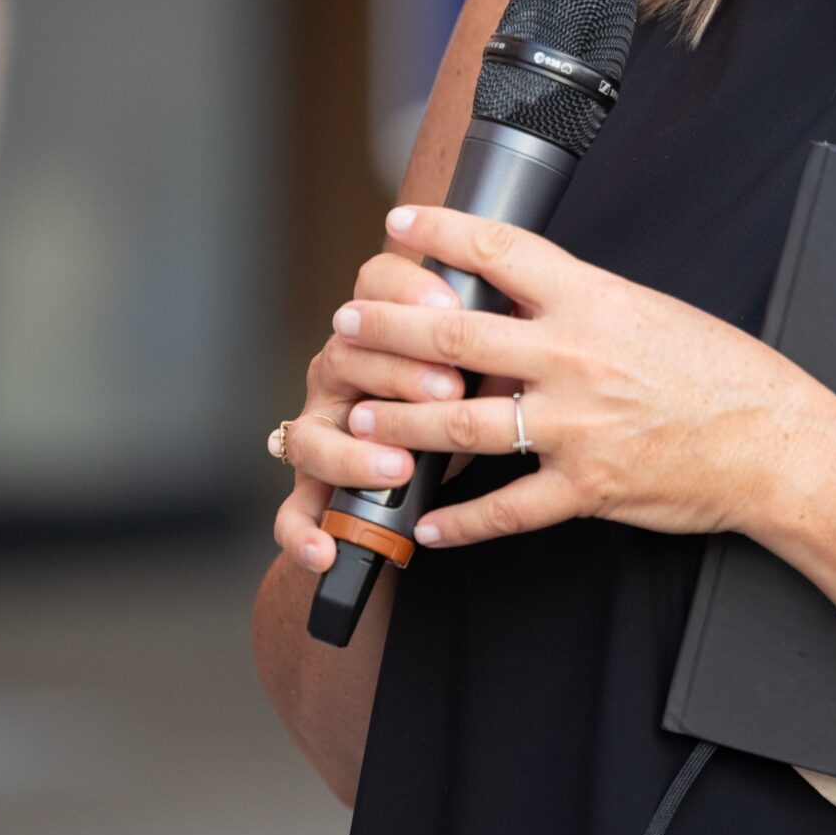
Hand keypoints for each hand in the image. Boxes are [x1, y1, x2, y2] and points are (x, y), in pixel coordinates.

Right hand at [269, 244, 476, 573]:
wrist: (418, 473)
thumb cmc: (468, 394)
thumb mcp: (487, 357)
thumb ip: (500, 331)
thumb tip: (542, 305)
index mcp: (381, 326)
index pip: (376, 284)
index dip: (407, 290)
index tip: (452, 305)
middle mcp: (340, 371)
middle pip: (345, 356)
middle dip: (399, 372)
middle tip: (450, 390)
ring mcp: (321, 430)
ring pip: (311, 437)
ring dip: (354, 454)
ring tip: (401, 468)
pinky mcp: (312, 490)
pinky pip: (294, 513)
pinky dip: (304, 532)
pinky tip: (325, 550)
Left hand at [325, 202, 801, 549]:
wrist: (776, 443)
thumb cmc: (723, 373)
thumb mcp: (651, 312)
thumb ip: (582, 308)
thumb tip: (524, 299)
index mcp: (594, 301)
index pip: (501, 250)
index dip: (441, 232)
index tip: (399, 224)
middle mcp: (574, 357)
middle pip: (453, 338)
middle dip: (387, 331)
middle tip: (346, 325)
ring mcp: (575, 426)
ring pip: (460, 426)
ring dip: (398, 424)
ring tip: (357, 420)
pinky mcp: (586, 487)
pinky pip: (506, 509)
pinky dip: (460, 520)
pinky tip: (426, 522)